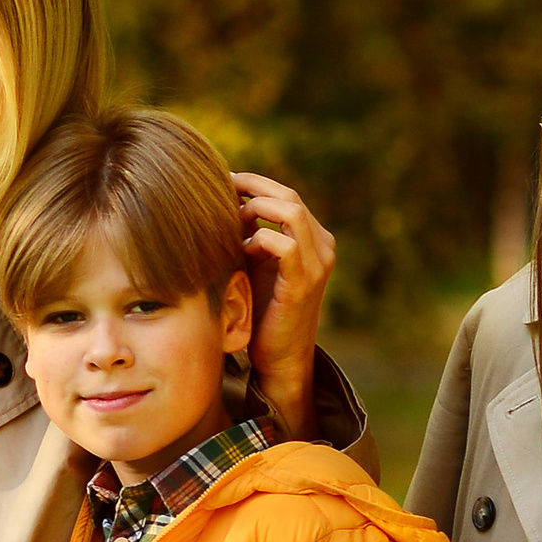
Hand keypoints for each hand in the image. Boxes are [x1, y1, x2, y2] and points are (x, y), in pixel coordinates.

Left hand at [235, 170, 335, 438]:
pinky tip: (240, 250)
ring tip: (231, 219)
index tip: (221, 183)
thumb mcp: (256, 265)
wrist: (279, 357)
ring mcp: (318, 262)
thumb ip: (248, 236)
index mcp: (314, 238)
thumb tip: (220, 205)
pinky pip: (283, 245)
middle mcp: (322, 245)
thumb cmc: (262, 311)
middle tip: (219, 189)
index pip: (286, 195)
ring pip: (290, 211)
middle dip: (252, 188)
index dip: (254, 184)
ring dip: (255, 209)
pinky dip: (257, 239)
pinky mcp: (305, 282)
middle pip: (288, 196)